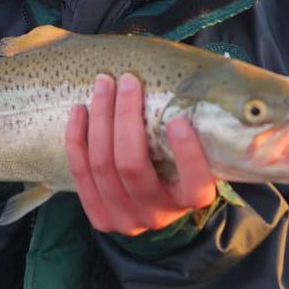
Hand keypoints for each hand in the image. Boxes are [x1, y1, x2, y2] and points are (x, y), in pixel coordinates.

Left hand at [65, 72, 216, 235]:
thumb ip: (202, 126)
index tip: (179, 120)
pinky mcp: (99, 216)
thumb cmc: (180, 167)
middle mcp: (158, 214)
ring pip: (103, 165)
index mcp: (191, 199)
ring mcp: (125, 219)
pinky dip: (77, 138)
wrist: (157, 209)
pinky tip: (79, 111)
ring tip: (103, 85)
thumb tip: (212, 70)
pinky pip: (80, 174)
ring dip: (100, 119)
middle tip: (128, 81)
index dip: (186, 154)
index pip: (194, 183)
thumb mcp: (200, 155)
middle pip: (132, 166)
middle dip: (125, 117)